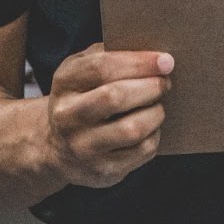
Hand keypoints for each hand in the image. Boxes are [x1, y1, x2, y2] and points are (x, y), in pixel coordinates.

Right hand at [44, 43, 172, 188]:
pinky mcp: (102, 170)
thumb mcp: (82, 70)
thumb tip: (151, 53)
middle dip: (150, 87)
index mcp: (65, 83)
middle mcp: (68, 116)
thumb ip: (108, 54)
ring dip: (156, 113)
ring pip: (132, 128)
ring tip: (158, 105)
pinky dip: (154, 135)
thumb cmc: (82, 98)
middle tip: (165, 83)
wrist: (57, 147)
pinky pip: (141, 151)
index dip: (138, 62)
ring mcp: (83, 147)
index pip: (102, 68)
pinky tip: (151, 127)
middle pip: (115, 97)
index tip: (165, 61)